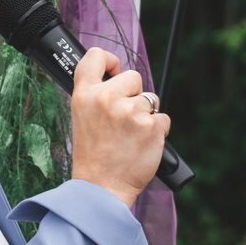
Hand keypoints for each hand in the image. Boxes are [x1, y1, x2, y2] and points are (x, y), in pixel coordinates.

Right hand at [67, 47, 169, 206]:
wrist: (102, 188)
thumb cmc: (93, 156)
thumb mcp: (82, 118)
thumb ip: (99, 96)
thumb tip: (119, 79)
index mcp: (85, 95)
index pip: (96, 56)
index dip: (110, 60)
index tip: (115, 71)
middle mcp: (107, 98)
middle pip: (133, 76)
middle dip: (134, 94)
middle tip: (123, 119)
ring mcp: (131, 111)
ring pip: (150, 99)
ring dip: (146, 115)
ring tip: (130, 136)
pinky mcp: (151, 125)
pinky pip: (163, 118)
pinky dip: (157, 130)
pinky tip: (141, 144)